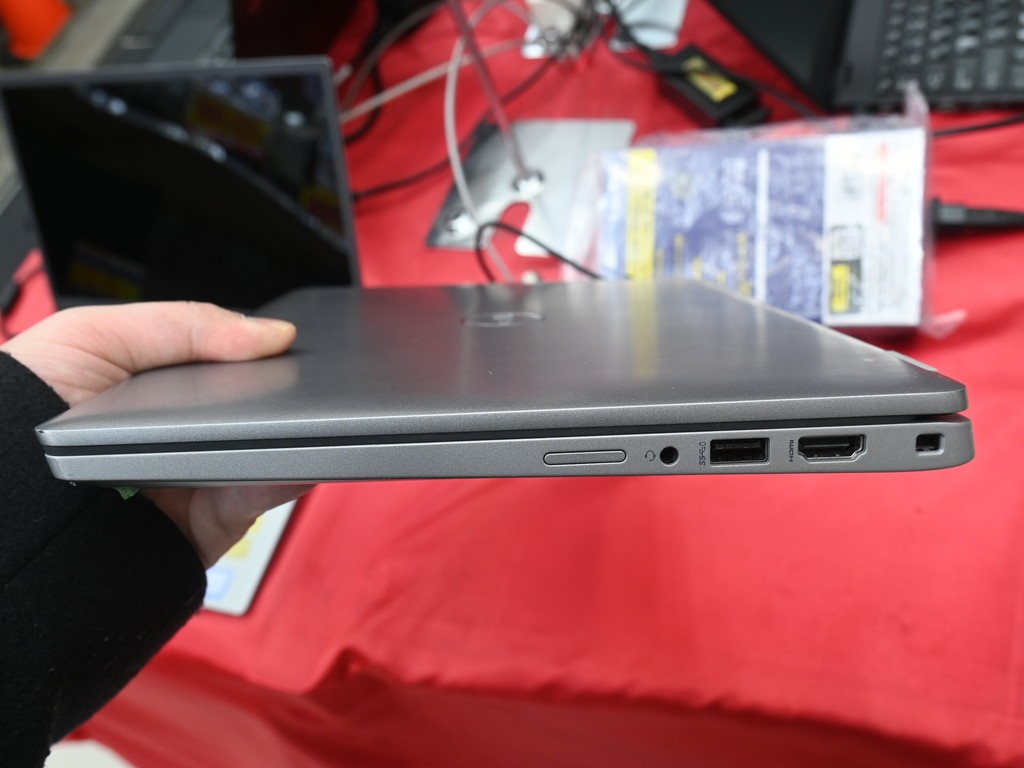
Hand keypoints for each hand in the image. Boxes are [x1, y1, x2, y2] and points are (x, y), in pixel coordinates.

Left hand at [1, 301, 312, 566]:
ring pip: (268, 450)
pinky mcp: (211, 522)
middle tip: (292, 382)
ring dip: (288, 435)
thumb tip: (269, 334)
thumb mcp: (90, 336)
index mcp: (161, 384)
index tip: (284, 344)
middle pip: (258, 406)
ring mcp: (201, 476)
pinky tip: (286, 457)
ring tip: (295, 418)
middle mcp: (185, 430)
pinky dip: (279, 477)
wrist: (1, 504)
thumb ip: (181, 324)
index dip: (260, 350)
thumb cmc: (19, 412)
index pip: (231, 360)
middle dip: (281, 393)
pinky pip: (258, 497)